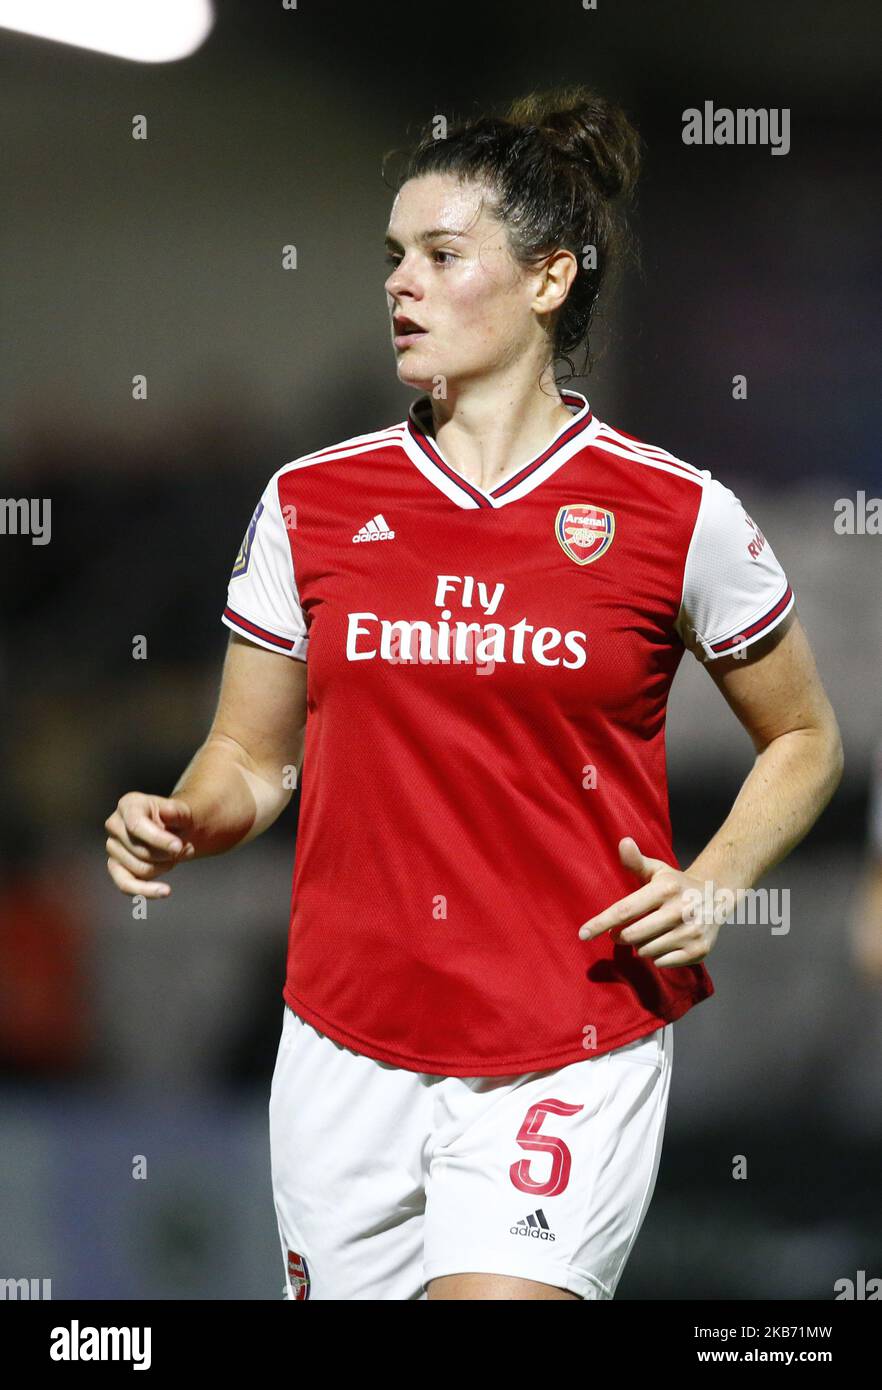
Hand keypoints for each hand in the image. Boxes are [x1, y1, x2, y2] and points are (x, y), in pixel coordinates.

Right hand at [104, 792, 194, 898]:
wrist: (174, 829)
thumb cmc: (176, 819)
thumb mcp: (182, 811)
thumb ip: (177, 812)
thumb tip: (166, 812)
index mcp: (128, 804)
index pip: (136, 825)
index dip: (158, 839)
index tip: (178, 847)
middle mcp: (114, 824)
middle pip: (141, 851)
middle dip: (168, 854)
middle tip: (186, 848)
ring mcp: (112, 847)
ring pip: (140, 868)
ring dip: (165, 866)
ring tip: (178, 855)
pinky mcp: (115, 866)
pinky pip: (126, 885)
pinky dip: (146, 890)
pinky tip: (165, 891)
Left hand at [578, 836, 722, 967]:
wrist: (716, 897)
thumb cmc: (675, 885)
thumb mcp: (657, 870)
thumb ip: (636, 861)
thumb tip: (623, 842)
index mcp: (665, 889)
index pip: (625, 910)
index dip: (601, 923)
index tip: (582, 934)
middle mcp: (680, 910)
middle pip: (632, 935)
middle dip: (620, 936)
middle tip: (620, 933)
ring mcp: (691, 932)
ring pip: (646, 950)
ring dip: (640, 946)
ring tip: (649, 933)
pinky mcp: (699, 950)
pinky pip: (662, 962)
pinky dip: (657, 956)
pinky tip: (664, 943)